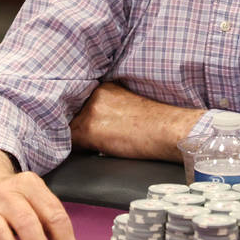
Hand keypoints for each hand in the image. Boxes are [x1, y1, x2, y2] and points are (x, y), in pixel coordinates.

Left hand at [70, 82, 200, 162]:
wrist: (169, 130)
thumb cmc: (158, 124)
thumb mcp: (129, 107)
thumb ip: (109, 108)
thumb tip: (96, 125)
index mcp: (106, 87)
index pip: (81, 103)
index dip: (82, 117)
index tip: (87, 127)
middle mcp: (95, 94)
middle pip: (73, 114)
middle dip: (78, 127)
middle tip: (92, 139)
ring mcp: (90, 110)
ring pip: (70, 127)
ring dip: (78, 139)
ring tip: (95, 146)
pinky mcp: (88, 128)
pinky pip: (70, 141)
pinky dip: (77, 149)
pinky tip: (92, 152)